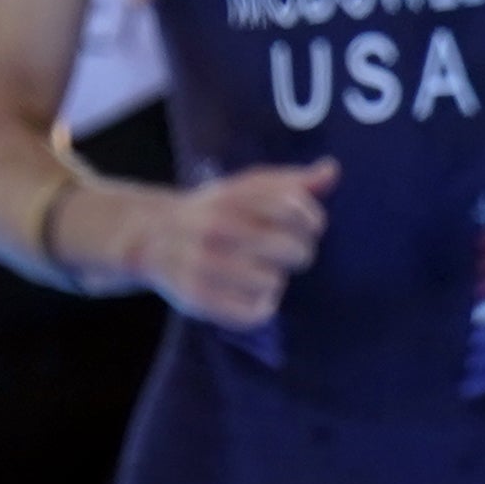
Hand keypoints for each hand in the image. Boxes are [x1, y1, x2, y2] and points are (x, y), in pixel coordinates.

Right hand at [140, 161, 335, 324]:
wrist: (152, 236)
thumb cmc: (215, 212)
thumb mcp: (248, 188)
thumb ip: (292, 182)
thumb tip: (331, 170)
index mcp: (231, 197)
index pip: (294, 208)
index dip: (311, 220)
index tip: (307, 225)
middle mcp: (215, 227)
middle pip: (293, 250)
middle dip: (297, 253)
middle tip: (279, 253)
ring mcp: (202, 263)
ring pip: (274, 283)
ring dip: (273, 281)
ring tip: (254, 271)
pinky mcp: (195, 297)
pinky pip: (252, 313)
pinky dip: (258, 308)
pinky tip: (248, 295)